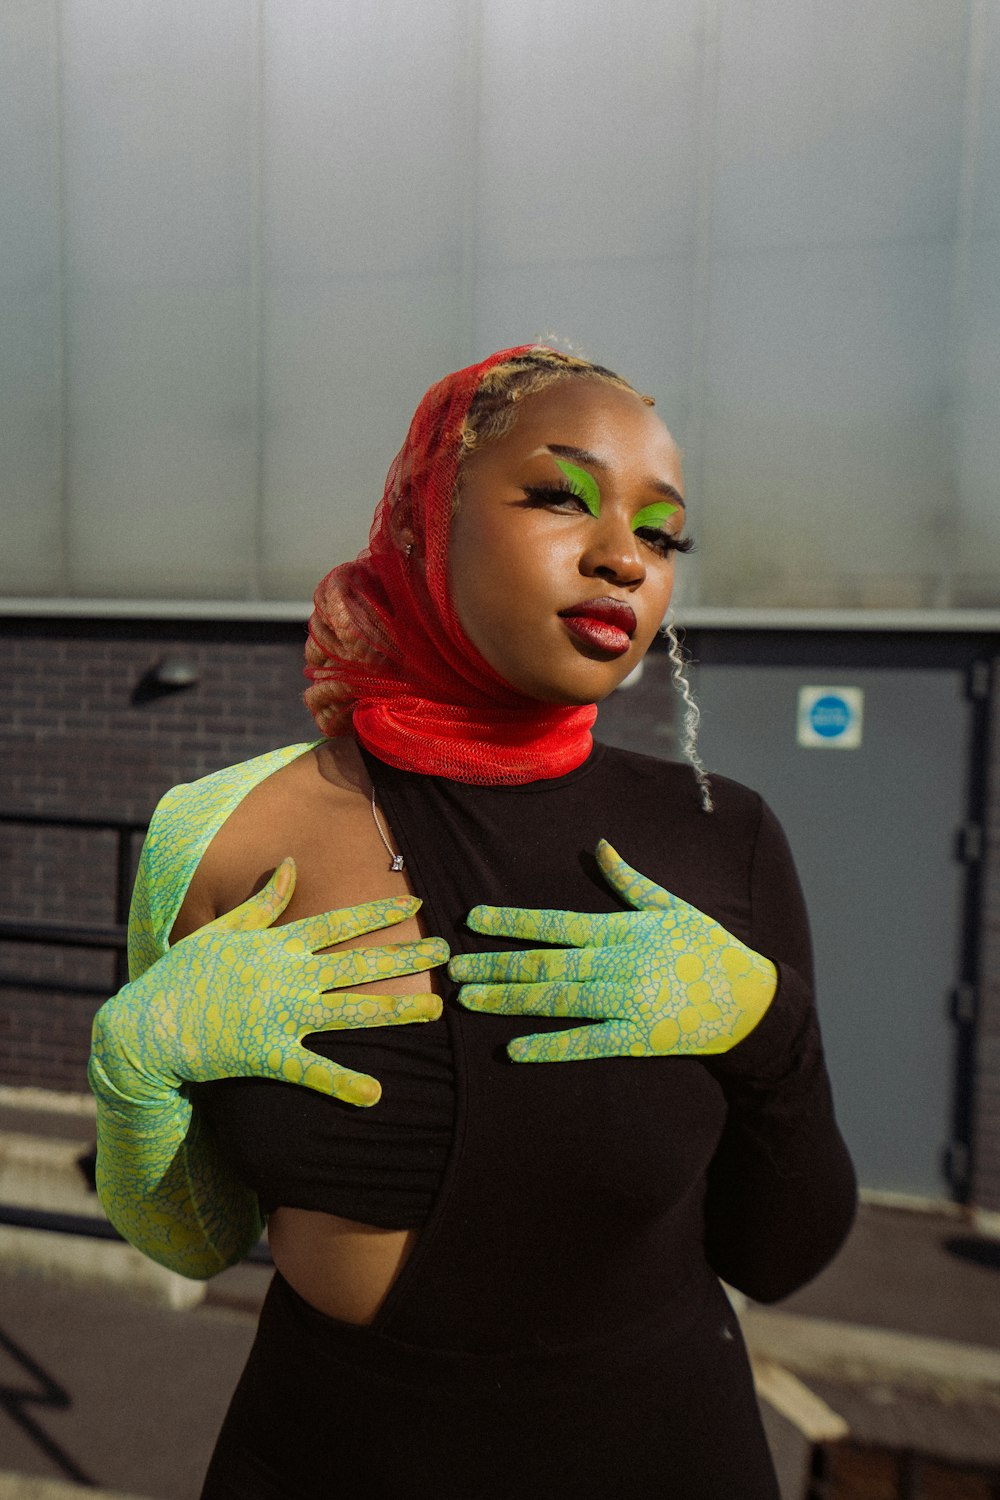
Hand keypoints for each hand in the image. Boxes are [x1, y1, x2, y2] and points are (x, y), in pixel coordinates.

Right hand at [91, 857, 447, 1108]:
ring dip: (396, 1011)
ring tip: (436, 1009)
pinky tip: (378, 1093)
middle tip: (448, 953)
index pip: (338, 924)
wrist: (148, 1028)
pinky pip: (314, 1071)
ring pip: (351, 1012)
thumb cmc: (183, 977)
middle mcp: (286, 977)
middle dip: (406, 957)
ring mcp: (280, 1016)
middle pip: (358, 965)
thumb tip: (290, 863)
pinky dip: (345, 1083)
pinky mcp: (268, 1055)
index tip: (416, 905)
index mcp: (276, 945)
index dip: (380, 914)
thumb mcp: (221, 930)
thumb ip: (263, 902)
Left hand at [449, 840, 774, 1062]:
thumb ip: (630, 881)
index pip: (556, 923)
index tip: (475, 920)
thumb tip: (601, 846)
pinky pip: (586, 1043)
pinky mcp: (636, 1039)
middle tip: (456, 968)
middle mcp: (619, 966)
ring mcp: (627, 1004)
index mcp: (623, 930)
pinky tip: (515, 1050)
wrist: (751, 1001)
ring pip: (557, 1001)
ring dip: (510, 1000)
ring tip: (471, 999)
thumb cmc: (709, 947)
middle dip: (497, 964)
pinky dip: (550, 1047)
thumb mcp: (673, 905)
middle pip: (547, 964)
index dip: (513, 922)